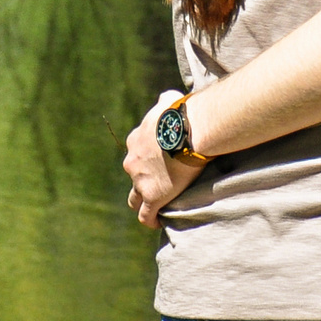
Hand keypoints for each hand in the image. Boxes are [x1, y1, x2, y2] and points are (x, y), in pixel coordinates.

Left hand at [123, 90, 205, 227]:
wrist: (187, 130)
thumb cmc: (181, 114)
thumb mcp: (169, 100)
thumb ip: (165, 100)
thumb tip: (167, 97)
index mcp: (135, 141)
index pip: (136, 154)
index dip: (146, 161)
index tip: (159, 164)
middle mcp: (132, 161)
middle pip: (133, 176)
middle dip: (142, 181)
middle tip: (159, 185)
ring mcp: (140, 181)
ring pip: (134, 198)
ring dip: (143, 202)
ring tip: (156, 207)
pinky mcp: (152, 196)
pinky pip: (145, 215)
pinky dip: (150, 220)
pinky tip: (157, 223)